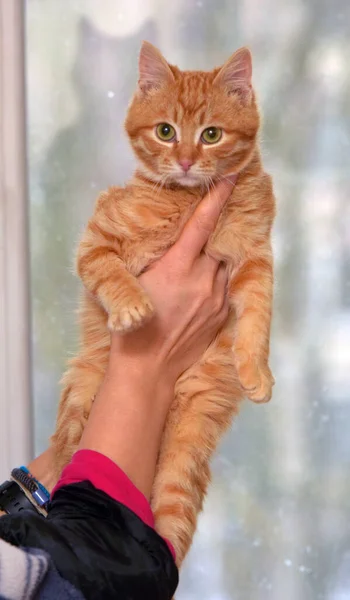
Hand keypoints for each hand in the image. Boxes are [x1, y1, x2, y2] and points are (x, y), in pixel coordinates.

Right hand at [109, 176, 236, 389]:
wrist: (149, 367)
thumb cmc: (132, 324)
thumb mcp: (136, 281)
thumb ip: (156, 257)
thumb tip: (167, 237)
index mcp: (178, 267)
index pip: (202, 224)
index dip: (217, 198)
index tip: (230, 178)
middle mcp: (203, 279)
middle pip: (218, 242)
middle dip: (219, 227)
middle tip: (219, 215)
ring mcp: (216, 298)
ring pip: (224, 265)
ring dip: (217, 256)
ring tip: (207, 255)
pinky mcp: (222, 314)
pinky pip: (225, 287)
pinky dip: (217, 278)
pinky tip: (202, 283)